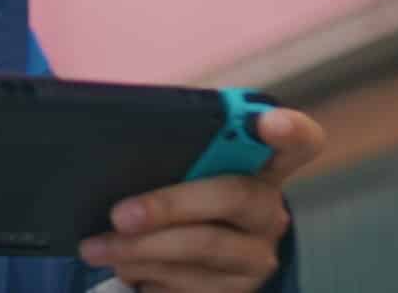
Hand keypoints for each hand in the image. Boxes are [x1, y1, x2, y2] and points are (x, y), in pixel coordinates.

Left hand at [78, 108, 324, 290]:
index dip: (289, 129)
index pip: (300, 141)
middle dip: (169, 206)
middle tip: (120, 215)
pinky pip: (188, 286)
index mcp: (266, 166)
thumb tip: (127, 149)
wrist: (201, 259)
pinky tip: (125, 267)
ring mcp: (256, 257)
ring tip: (97, 247)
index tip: (266, 121)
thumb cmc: (188, 195)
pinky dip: (147, 275)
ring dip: (140, 250)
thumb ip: (181, 154)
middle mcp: (270, 212)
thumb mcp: (191, 172)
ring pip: (201, 250)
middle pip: (233, 197)